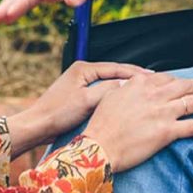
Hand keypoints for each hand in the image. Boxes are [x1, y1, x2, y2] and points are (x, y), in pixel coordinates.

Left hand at [5, 61, 150, 156]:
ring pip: (108, 82)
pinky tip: (125, 100)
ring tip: (143, 89)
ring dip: (124, 86)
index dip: (135, 72)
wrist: (38, 126)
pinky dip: (114, 94)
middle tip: (153, 81)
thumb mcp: (86, 101)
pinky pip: (102, 91)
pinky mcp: (79, 95)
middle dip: (132, 77)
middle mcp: (82, 72)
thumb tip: (127, 84)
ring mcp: (80, 83)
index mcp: (83, 68)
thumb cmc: (58, 113)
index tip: (152, 76)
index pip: (115, 67)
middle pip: (113, 73)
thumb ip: (107, 90)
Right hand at [82, 73, 192, 172]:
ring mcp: (162, 112)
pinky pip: (192, 126)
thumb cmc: (101, 123)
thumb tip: (133, 82)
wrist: (99, 145)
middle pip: (186, 86)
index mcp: (140, 83)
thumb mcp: (111, 95)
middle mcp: (154, 94)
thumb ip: (127, 86)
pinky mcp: (167, 132)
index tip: (188, 82)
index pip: (167, 78)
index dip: (181, 80)